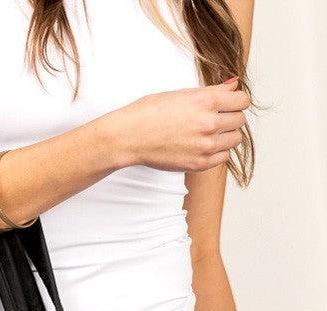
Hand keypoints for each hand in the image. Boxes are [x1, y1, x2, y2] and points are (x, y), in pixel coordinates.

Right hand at [113, 78, 249, 172]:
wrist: (130, 136)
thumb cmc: (151, 112)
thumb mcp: (183, 93)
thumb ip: (213, 91)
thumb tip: (234, 84)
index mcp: (206, 101)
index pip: (242, 100)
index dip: (237, 101)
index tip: (229, 103)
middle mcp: (209, 123)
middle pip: (240, 120)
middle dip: (231, 117)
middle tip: (216, 118)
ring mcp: (205, 145)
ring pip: (235, 139)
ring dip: (226, 135)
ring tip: (209, 132)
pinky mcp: (199, 163)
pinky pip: (224, 157)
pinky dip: (218, 151)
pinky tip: (204, 145)